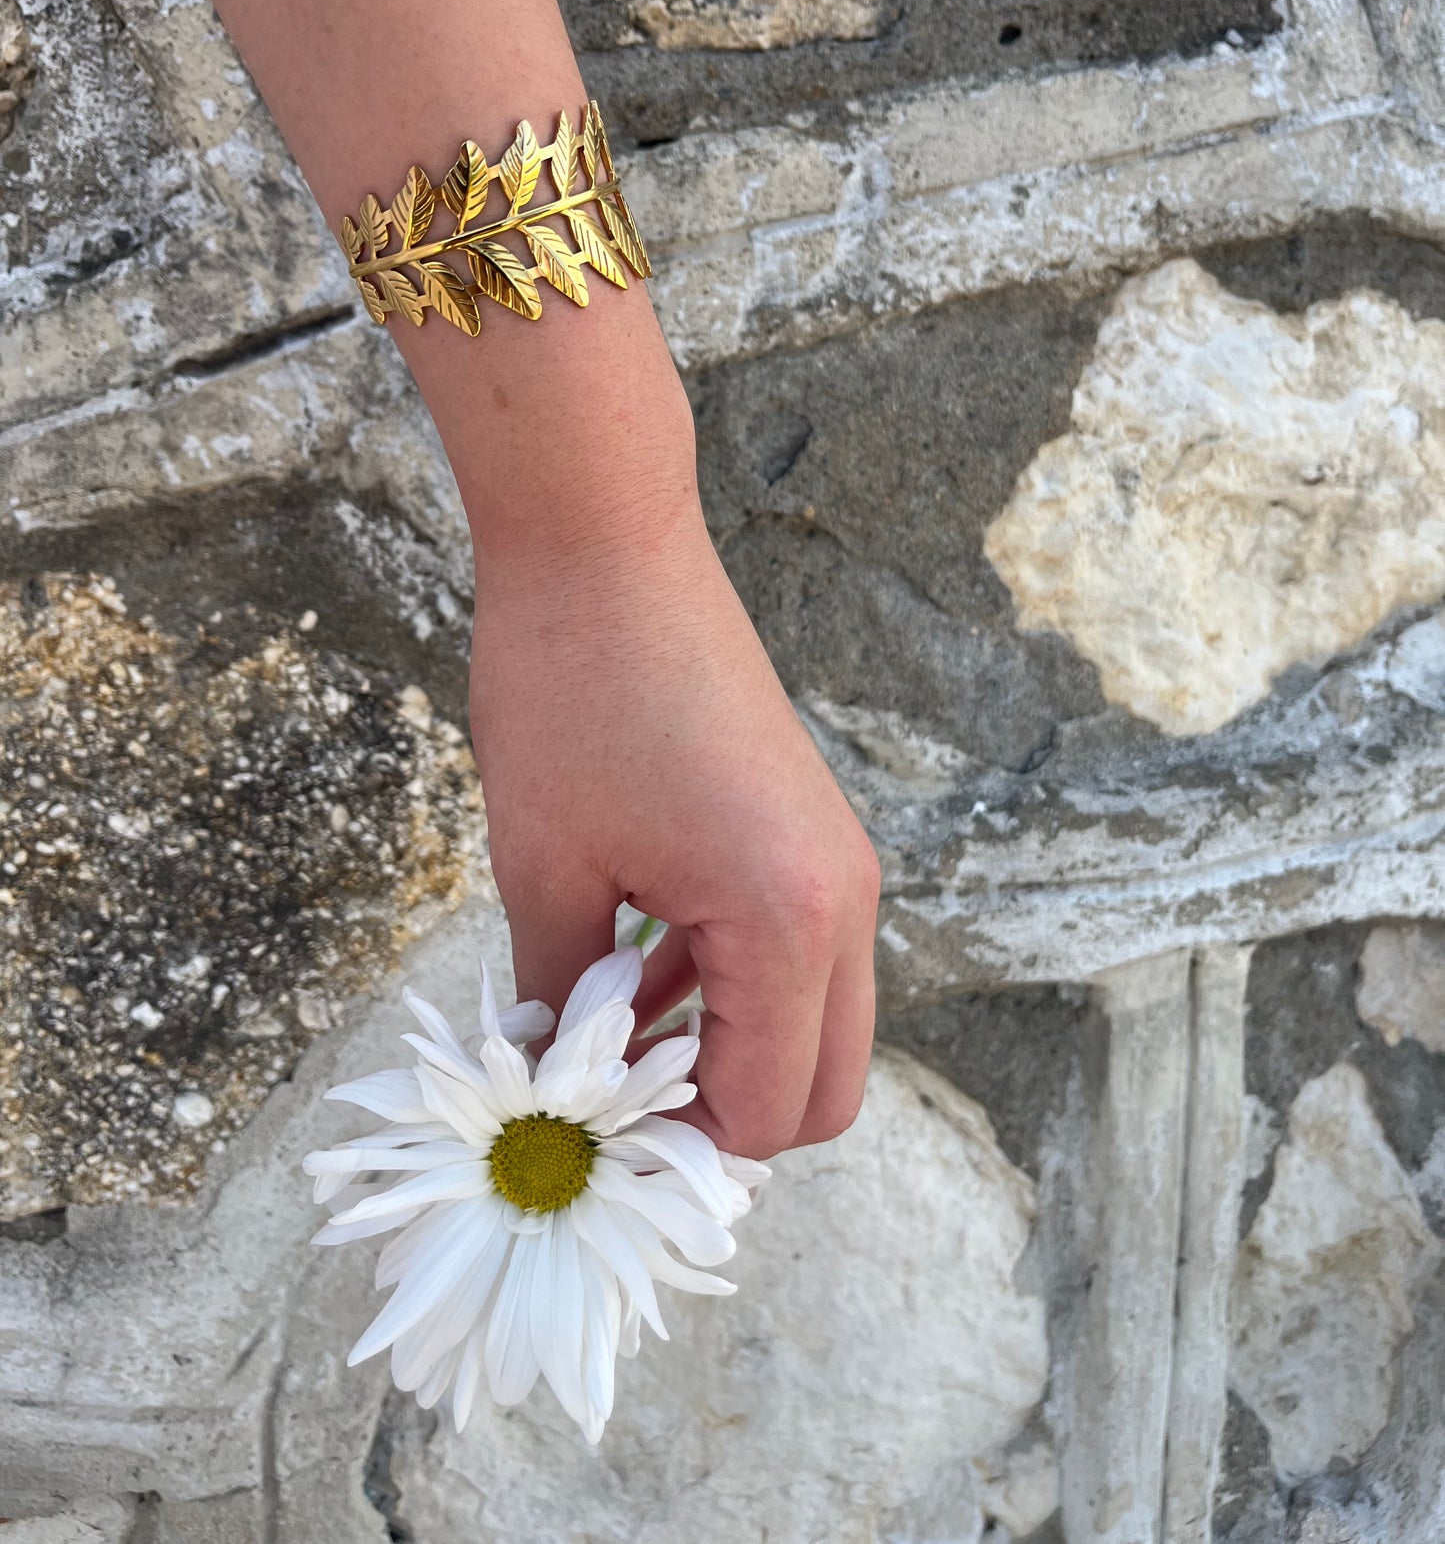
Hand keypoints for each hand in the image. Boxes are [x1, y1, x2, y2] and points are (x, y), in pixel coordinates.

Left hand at [468, 486, 879, 1160]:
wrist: (606, 545)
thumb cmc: (569, 691)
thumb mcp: (547, 870)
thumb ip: (563, 1002)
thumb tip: (557, 1088)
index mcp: (789, 919)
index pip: (769, 1114)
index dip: (675, 1153)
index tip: (586, 1145)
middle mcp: (842, 899)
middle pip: (825, 1089)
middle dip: (722, 1123)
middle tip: (608, 1113)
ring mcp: (837, 861)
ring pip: (814, 1023)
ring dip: (722, 1053)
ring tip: (598, 1037)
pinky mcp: (809, 831)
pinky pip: (793, 954)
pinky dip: (728, 990)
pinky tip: (628, 966)